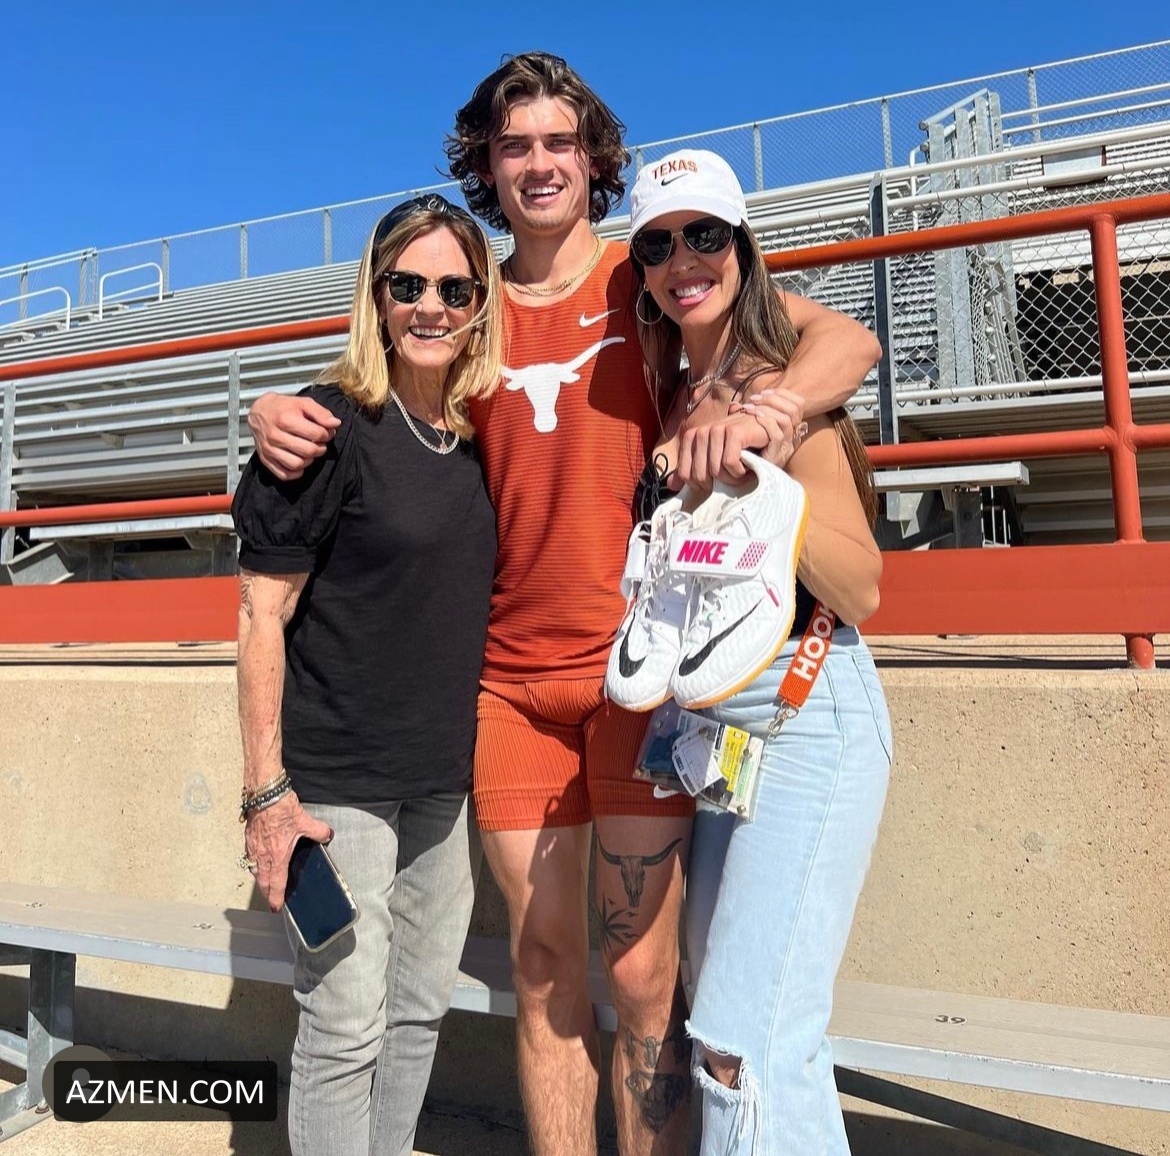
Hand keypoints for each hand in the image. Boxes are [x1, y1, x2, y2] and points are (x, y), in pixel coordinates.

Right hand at [244, 793, 333, 911]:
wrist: (265, 794)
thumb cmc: (281, 808)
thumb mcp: (305, 821)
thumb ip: (319, 831)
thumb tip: (327, 835)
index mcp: (278, 855)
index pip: (277, 883)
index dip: (276, 897)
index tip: (276, 906)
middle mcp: (263, 855)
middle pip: (262, 881)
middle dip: (266, 892)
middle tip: (270, 898)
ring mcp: (253, 847)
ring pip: (254, 869)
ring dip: (259, 878)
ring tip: (263, 882)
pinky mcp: (248, 837)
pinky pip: (249, 856)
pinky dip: (253, 862)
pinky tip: (257, 859)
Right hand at [248, 393, 340, 480]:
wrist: (259, 411)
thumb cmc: (282, 407)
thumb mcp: (303, 403)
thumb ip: (321, 413)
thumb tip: (335, 423)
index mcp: (285, 420)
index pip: (316, 434)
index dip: (327, 434)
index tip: (326, 432)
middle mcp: (275, 436)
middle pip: (308, 451)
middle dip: (320, 448)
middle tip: (319, 443)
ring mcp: (269, 449)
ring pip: (297, 464)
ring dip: (309, 460)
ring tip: (309, 451)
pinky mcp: (265, 459)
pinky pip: (285, 474)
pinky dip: (296, 471)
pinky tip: (299, 461)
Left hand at [675, 388, 806, 487]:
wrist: (768, 435)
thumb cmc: (742, 451)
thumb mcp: (714, 461)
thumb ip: (693, 470)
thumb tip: (671, 485)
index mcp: (693, 437)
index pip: (684, 472)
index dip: (698, 486)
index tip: (714, 486)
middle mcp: (702, 431)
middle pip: (699, 474)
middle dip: (718, 484)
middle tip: (732, 480)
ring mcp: (718, 429)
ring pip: (715, 470)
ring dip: (732, 479)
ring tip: (742, 473)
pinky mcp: (734, 432)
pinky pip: (729, 462)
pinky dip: (740, 471)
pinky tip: (747, 468)